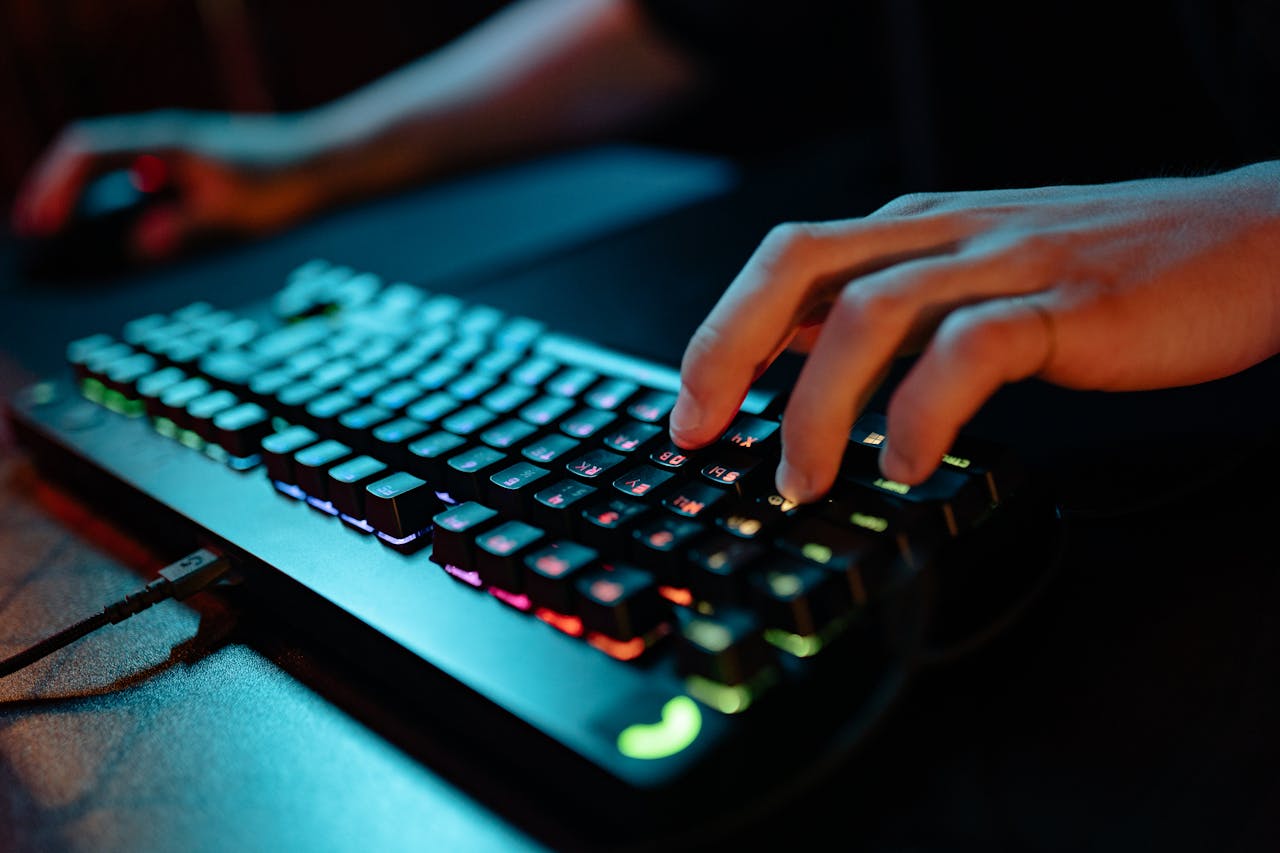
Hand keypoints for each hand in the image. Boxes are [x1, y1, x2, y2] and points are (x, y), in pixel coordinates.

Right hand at [10, 110, 323, 259]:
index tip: (39, 224)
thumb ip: (183, 229)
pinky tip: (117, 236)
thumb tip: (141, 247)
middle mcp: (164, 140)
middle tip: (34, 231)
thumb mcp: (231, 214)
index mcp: (165, 144)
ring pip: (112, 167)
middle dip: (57, 193)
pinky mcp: (191, 167)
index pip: (87, 153)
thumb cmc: (281, 183)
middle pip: (89, 156)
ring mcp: (176, 151)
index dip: (55, 187)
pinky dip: (116, 202)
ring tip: (61, 236)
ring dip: (84, 197)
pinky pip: (136, 178)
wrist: (323, 163)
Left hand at [669, 160, 1279, 501]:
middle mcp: (943, 234)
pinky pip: (972, 349)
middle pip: (801, 264)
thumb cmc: (1103, 274)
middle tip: (701, 432)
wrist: (1245, 243)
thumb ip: (893, 317)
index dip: (721, 331)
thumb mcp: (973, 281)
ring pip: (873, 312)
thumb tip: (802, 367)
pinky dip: (925, 410)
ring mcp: (1003, 262)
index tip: (687, 412)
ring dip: (820, 404)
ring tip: (804, 480)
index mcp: (914, 229)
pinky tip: (911, 464)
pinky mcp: (1065, 304)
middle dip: (730, 348)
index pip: (787, 260)